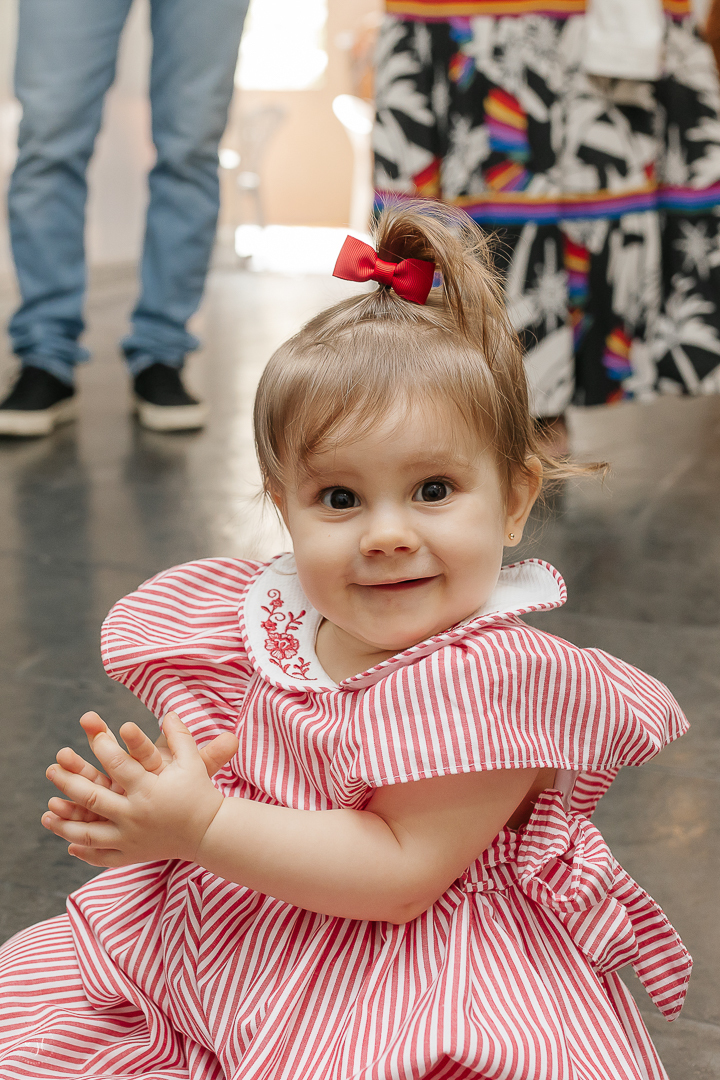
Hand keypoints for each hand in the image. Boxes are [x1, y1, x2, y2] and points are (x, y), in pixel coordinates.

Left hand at [42, 712, 236, 867]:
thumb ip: (181, 737)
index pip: (118, 764)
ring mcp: (131, 837)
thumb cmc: (200, 793)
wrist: (211, 833)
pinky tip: (70, 844)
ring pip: (89, 832)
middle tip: (51, 770)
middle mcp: (136, 814)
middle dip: (69, 783)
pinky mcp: (132, 854)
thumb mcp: (193, 762)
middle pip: (94, 797)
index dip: (101, 745)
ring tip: (47, 814)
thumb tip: (169, 712)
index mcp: (149, 788)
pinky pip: (101, 856)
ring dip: (65, 823)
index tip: (86, 731)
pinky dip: (84, 851)